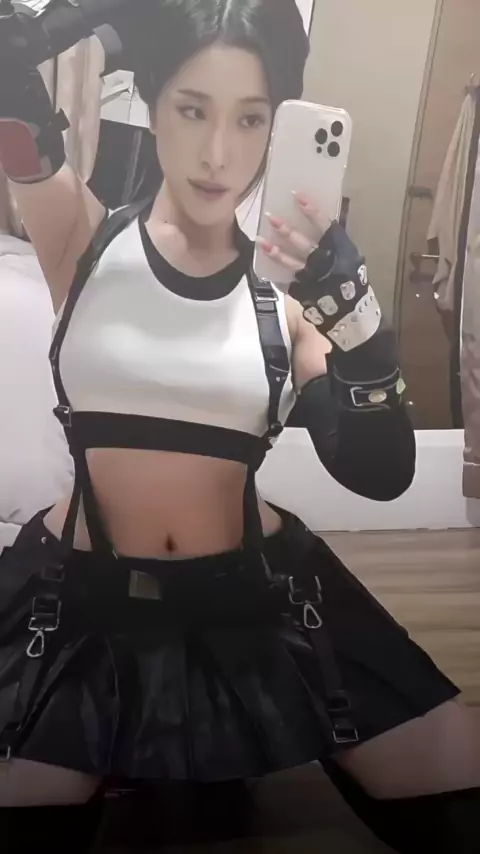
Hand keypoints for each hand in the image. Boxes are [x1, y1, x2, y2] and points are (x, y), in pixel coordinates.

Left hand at [256, 193, 381, 352]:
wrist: (352, 312)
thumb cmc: (351, 279)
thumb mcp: (348, 256)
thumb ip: (333, 241)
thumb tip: (316, 220)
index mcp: (340, 249)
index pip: (325, 225)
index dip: (312, 211)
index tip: (298, 197)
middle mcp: (326, 262)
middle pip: (304, 244)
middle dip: (287, 231)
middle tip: (272, 217)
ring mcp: (314, 278)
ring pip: (292, 263)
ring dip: (276, 252)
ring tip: (262, 242)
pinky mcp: (304, 292)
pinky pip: (288, 282)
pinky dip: (277, 275)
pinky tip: (265, 267)